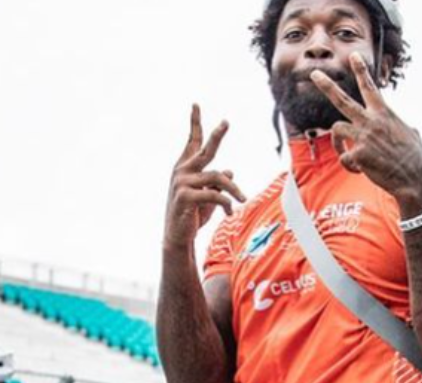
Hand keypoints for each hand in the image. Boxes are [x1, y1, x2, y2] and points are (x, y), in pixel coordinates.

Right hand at [164, 105, 246, 251]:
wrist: (178, 237)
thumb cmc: (192, 216)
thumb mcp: (208, 197)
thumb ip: (217, 183)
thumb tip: (231, 172)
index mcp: (185, 168)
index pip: (192, 142)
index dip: (195, 123)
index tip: (195, 105)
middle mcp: (182, 171)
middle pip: (205, 151)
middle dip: (216, 136)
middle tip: (226, 122)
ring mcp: (182, 183)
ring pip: (218, 177)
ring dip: (234, 190)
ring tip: (242, 199)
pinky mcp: (185, 197)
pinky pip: (214, 194)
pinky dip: (226, 203)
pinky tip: (229, 213)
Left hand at [311, 53, 421, 208]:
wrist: (414, 179)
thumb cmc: (415, 159)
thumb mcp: (411, 134)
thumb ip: (402, 127)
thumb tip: (409, 128)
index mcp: (384, 113)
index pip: (370, 87)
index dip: (361, 70)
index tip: (353, 56)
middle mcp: (372, 121)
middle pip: (342, 100)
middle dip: (327, 86)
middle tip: (314, 73)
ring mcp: (363, 137)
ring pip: (337, 130)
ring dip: (338, 143)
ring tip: (347, 153)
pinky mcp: (358, 154)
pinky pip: (344, 158)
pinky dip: (351, 167)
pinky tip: (362, 171)